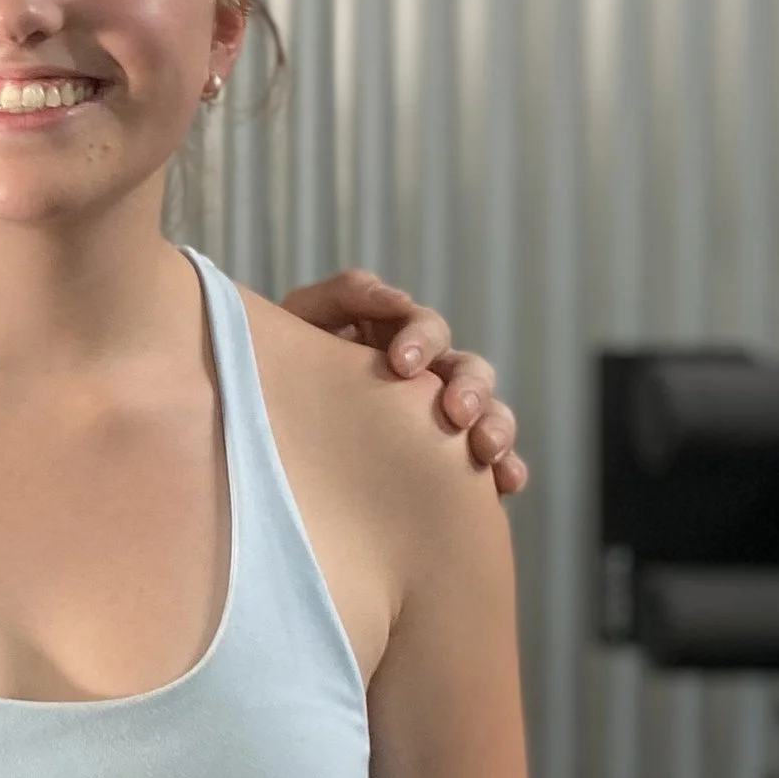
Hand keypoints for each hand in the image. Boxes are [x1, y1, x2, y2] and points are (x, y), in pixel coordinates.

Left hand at [280, 269, 528, 495]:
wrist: (271, 425)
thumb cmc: (287, 362)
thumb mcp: (304, 318)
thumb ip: (345, 294)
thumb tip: (397, 298)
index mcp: (399, 337)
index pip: (426, 329)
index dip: (420, 341)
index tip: (401, 364)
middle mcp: (431, 375)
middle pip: (469, 370)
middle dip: (469, 388)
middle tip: (455, 412)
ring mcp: (445, 419)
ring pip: (489, 413)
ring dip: (496, 426)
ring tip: (487, 449)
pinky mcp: (451, 463)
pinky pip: (492, 465)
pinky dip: (507, 469)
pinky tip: (507, 482)